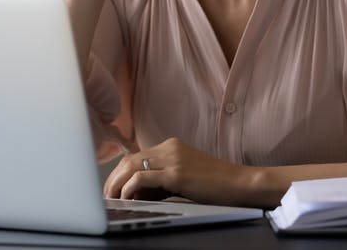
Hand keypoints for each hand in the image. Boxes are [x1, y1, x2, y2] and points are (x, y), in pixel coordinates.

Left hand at [103, 137, 257, 206]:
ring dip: (117, 184)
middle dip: (113, 179)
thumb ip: (162, 181)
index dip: (119, 174)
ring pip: (132, 166)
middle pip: (129, 159)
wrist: (241, 184)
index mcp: (171, 147)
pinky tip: (128, 198)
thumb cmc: (215, 186)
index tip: (111, 190)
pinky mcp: (177, 173)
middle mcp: (169, 148)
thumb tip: (136, 194)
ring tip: (112, 199)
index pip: (135, 157)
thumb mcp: (184, 178)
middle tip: (106, 197)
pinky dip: (130, 188)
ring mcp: (173, 158)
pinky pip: (143, 178)